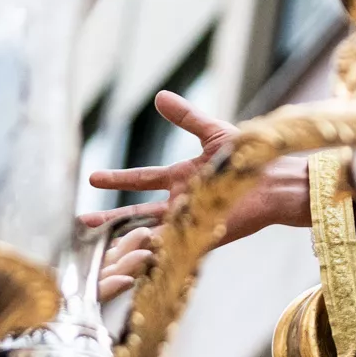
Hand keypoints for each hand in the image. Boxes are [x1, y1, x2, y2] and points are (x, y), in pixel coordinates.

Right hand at [80, 91, 312, 297]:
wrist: (274, 181)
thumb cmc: (249, 156)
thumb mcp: (212, 133)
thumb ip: (186, 117)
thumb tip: (159, 96)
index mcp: (181, 179)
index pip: (142, 180)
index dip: (118, 180)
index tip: (92, 178)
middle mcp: (180, 203)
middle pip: (137, 213)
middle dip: (109, 218)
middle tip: (81, 221)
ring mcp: (189, 223)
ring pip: (149, 234)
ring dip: (124, 238)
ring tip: (97, 243)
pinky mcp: (201, 239)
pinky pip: (171, 249)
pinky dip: (151, 254)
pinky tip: (129, 259)